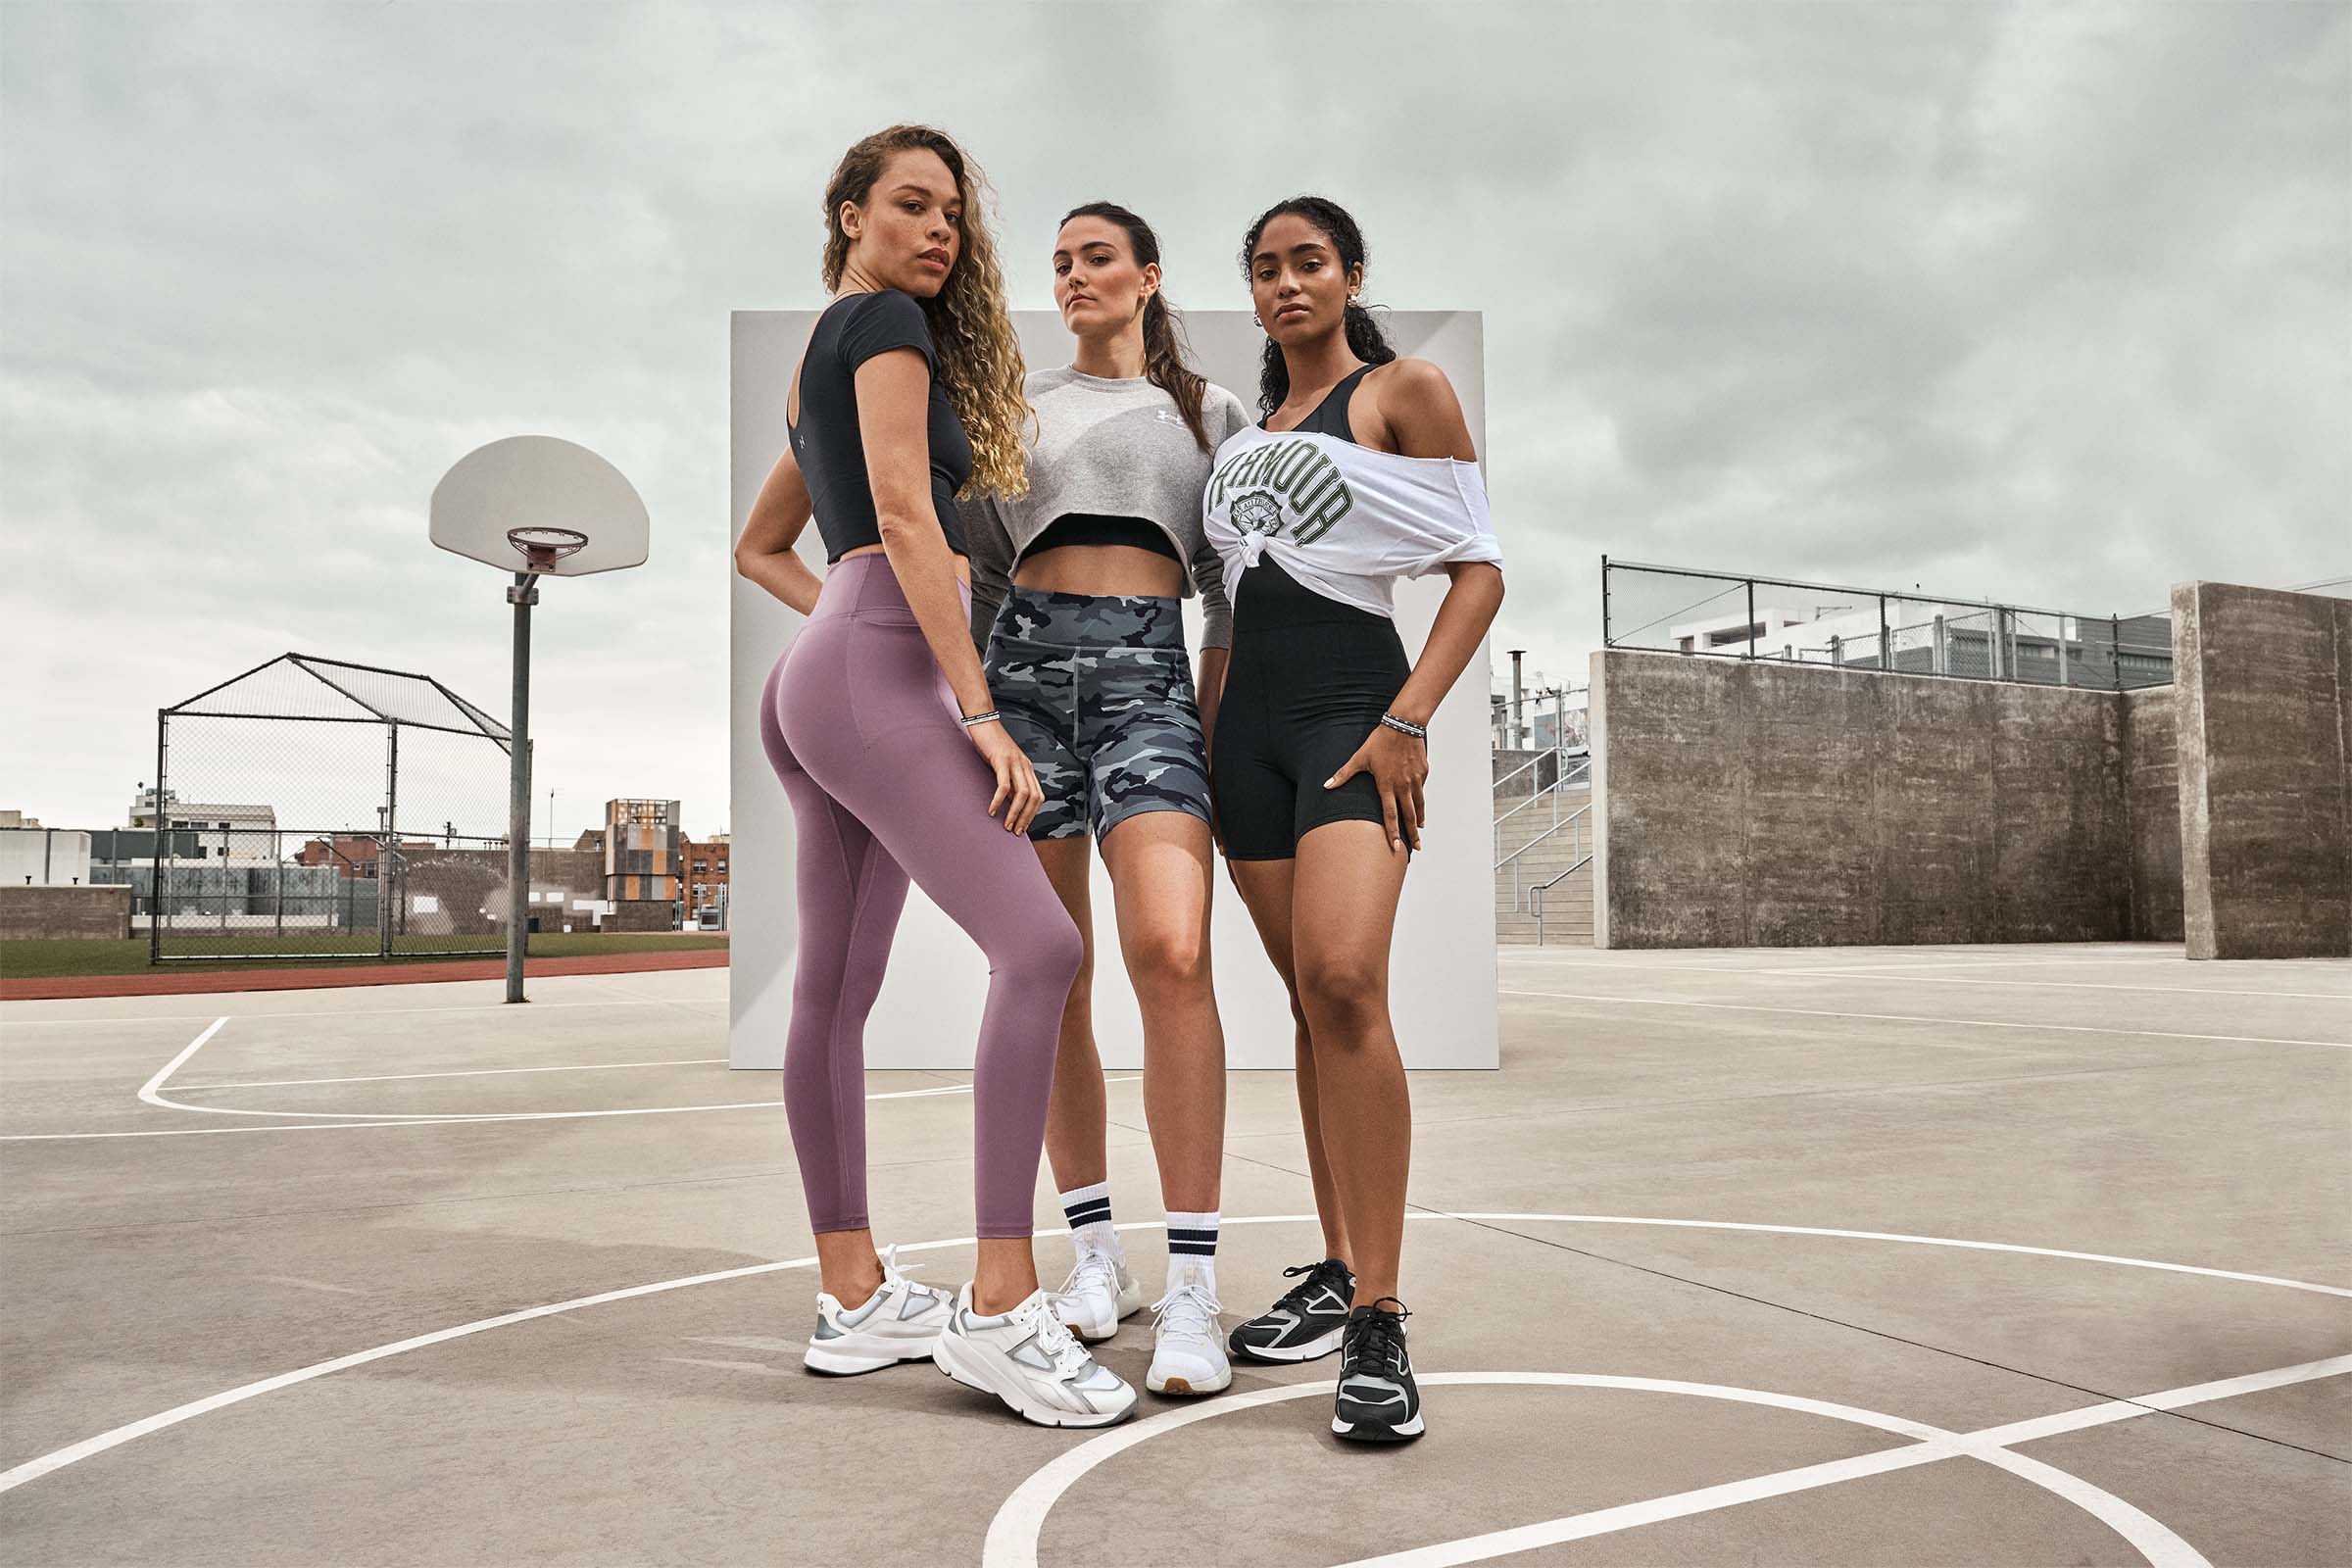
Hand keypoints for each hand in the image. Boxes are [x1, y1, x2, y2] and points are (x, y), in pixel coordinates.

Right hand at [968, 720, 1043, 834]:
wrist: (983, 721)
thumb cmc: (991, 744)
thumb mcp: (1003, 765)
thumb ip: (1009, 781)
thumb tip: (1009, 803)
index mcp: (1027, 768)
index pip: (1038, 796)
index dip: (1032, 814)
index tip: (1022, 826)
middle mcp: (1025, 766)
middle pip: (1034, 798)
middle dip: (1026, 817)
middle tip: (1015, 831)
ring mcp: (1015, 762)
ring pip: (1022, 794)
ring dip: (1015, 813)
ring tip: (1007, 825)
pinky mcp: (1001, 760)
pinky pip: (1004, 785)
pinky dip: (999, 800)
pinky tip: (992, 810)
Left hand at [1325, 724, 1426, 852]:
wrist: (1403, 725)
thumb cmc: (1380, 741)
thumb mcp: (1359, 757)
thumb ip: (1343, 774)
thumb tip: (1326, 785)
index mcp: (1387, 785)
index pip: (1390, 815)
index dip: (1392, 833)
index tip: (1395, 846)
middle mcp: (1403, 786)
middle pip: (1409, 815)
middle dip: (1413, 834)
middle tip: (1416, 847)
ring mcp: (1415, 780)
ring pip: (1419, 805)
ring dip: (1420, 819)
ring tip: (1420, 830)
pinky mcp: (1423, 772)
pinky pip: (1421, 789)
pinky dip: (1420, 799)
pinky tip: (1419, 804)